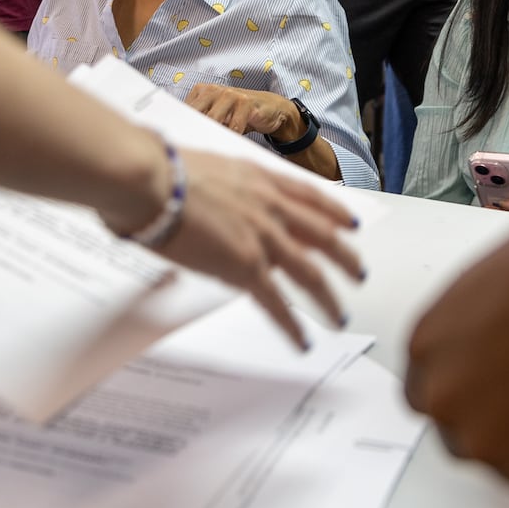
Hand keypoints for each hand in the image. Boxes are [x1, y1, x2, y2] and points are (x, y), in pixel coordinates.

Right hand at [157, 149, 363, 349]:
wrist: (150, 179)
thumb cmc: (162, 168)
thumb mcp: (207, 167)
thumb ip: (223, 187)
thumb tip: (210, 200)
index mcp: (261, 180)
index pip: (309, 197)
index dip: (334, 211)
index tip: (350, 223)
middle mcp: (270, 207)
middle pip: (322, 236)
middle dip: (344, 257)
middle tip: (357, 273)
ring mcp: (263, 238)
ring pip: (309, 273)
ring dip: (328, 297)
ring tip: (339, 316)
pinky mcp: (245, 266)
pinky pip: (276, 302)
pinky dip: (291, 325)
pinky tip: (301, 340)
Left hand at [184, 83, 298, 137]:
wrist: (269, 108)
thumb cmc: (238, 114)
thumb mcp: (217, 116)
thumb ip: (200, 121)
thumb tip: (181, 138)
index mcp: (201, 91)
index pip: (184, 110)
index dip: (182, 127)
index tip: (182, 142)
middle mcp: (213, 89)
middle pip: (196, 115)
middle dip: (196, 132)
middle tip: (198, 147)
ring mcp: (230, 94)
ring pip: (213, 120)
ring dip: (214, 135)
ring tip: (216, 145)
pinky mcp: (245, 102)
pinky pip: (234, 125)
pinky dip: (232, 136)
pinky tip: (233, 140)